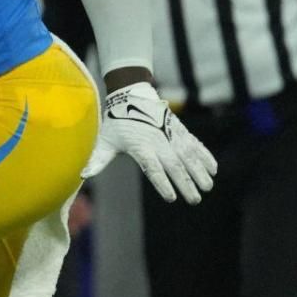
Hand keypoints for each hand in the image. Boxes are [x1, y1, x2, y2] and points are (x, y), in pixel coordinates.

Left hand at [82, 82, 217, 203]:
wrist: (132, 96)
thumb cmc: (117, 122)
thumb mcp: (105, 140)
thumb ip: (98, 159)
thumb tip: (82, 175)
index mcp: (141, 147)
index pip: (153, 169)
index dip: (162, 183)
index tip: (170, 198)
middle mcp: (159, 142)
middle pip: (175, 166)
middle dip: (186, 184)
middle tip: (194, 200)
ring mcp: (171, 136)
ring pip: (189, 156)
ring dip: (200, 172)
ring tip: (208, 187)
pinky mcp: (180, 130)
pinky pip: (196, 145)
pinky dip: (205, 156)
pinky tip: (213, 169)